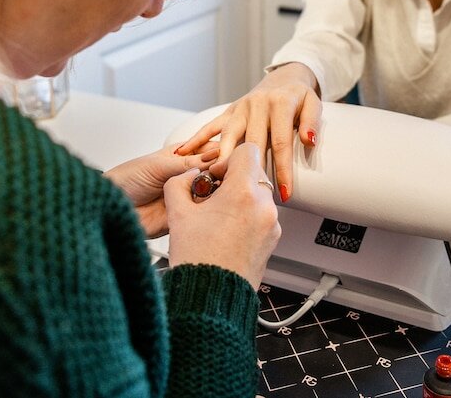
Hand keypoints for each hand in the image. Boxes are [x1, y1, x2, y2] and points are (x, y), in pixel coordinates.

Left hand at [104, 142, 218, 236]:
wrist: (111, 205)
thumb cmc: (127, 179)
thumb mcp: (158, 165)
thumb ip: (186, 163)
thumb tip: (213, 157)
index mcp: (182, 157)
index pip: (209, 150)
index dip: (221, 152)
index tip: (230, 155)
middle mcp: (187, 175)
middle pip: (215, 172)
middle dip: (223, 173)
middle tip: (227, 174)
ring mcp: (187, 195)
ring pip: (212, 193)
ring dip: (218, 192)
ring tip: (218, 190)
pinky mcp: (185, 215)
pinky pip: (202, 213)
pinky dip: (207, 210)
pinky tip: (208, 206)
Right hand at [164, 143, 280, 288]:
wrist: (211, 300)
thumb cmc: (196, 259)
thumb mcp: (177, 214)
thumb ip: (179, 184)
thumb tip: (187, 177)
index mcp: (243, 192)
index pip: (247, 150)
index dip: (226, 159)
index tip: (214, 176)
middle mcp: (264, 206)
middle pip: (254, 172)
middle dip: (233, 180)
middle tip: (212, 197)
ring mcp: (271, 224)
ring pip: (258, 195)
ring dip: (240, 199)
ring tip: (216, 219)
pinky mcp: (272, 240)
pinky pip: (262, 216)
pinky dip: (247, 217)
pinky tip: (225, 233)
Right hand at [174, 62, 321, 202]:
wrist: (285, 77)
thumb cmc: (299, 98)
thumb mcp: (313, 104)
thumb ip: (311, 122)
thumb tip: (308, 140)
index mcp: (279, 104)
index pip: (280, 142)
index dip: (282, 169)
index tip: (284, 194)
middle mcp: (257, 105)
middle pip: (252, 142)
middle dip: (250, 170)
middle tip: (247, 195)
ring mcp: (240, 108)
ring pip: (228, 136)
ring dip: (222, 158)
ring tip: (215, 179)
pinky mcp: (229, 111)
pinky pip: (210, 126)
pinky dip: (196, 139)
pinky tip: (183, 152)